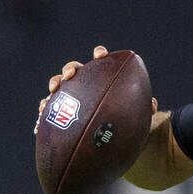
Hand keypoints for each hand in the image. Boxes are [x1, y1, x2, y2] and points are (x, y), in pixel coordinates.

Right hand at [34, 45, 157, 133]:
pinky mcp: (61, 116)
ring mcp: (70, 99)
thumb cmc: (127, 122)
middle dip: (70, 69)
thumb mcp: (139, 117)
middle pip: (73, 70)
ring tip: (51, 94)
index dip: (99, 54)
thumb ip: (145, 108)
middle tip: (70, 75)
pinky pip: (49, 115)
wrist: (115, 139)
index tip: (100, 55)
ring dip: (53, 88)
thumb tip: (153, 104)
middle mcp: (84, 85)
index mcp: (102, 80)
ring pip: (58, 89)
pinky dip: (43, 119)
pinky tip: (39, 127)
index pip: (100, 62)